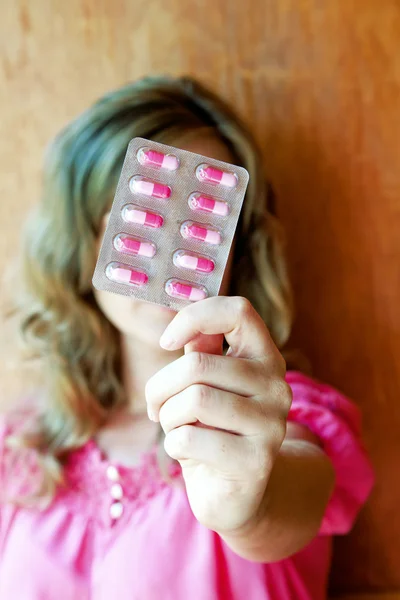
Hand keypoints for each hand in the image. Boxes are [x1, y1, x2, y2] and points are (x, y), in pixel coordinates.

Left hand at [145, 296, 291, 534]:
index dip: (195, 316)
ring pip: (193, 400)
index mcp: (265, 357)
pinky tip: (185, 452)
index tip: (168, 340)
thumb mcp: (208, 384)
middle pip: (198, 364)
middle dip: (160, 387)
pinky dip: (173, 445)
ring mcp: (272, 424)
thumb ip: (202, 349)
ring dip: (168, 416)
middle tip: (156, 406)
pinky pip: (189, 438)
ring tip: (174, 427)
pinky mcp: (256, 461)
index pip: (238, 311)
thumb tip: (181, 322)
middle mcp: (277, 386)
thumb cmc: (214, 428)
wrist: (235, 493)